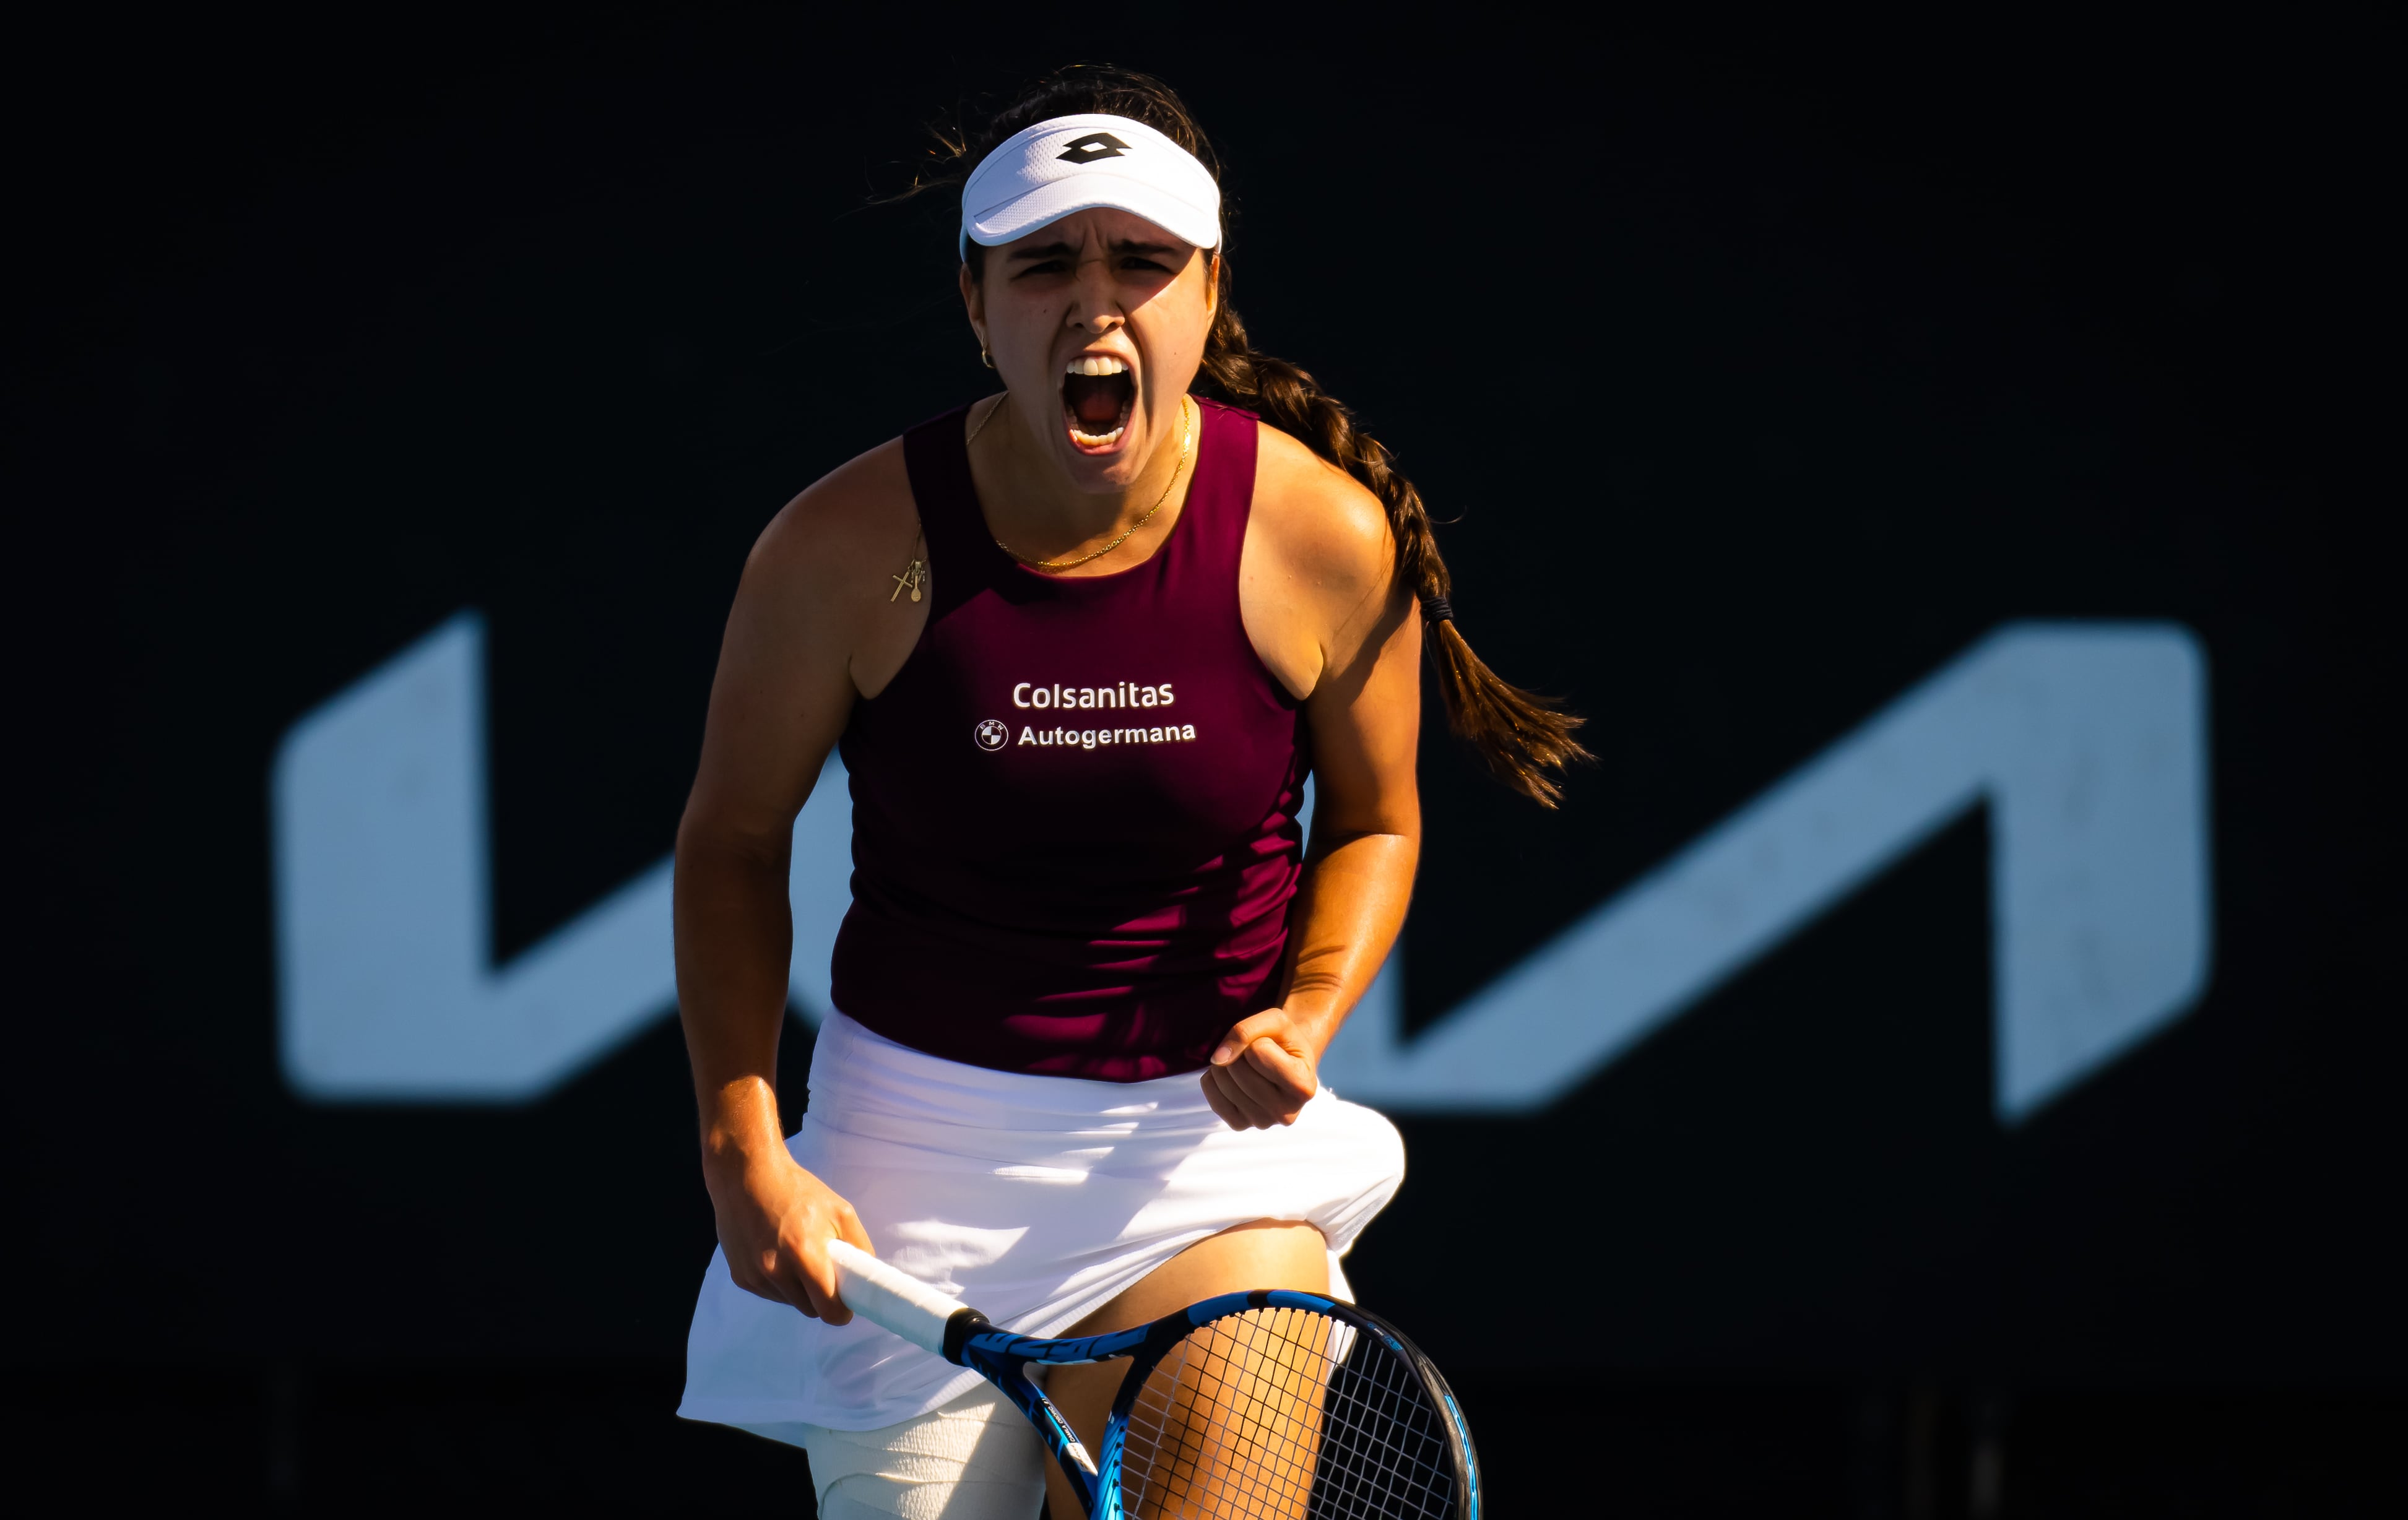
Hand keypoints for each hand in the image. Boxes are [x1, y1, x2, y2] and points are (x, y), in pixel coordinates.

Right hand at [705, 1146, 873, 1321]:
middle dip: (821, 1297)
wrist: (746, 1176)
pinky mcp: (740, 1278)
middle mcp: (774, 1270)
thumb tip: (865, 1279)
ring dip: (799, 1290)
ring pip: (790, 1302)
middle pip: (810, 1309)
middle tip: (824, 1269)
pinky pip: (771, 1294)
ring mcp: (754, 1277)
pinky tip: (777, 1254)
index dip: (842, 1310)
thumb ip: (859, 1248)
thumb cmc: (798, 1190)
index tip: (847, 1299)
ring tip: (797, 1255)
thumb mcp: (841, 1211)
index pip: (828, 1310)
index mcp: (803, 1253)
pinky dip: (780, 1283)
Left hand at [1202, 1008, 1320, 1130]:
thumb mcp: (1275, 1020)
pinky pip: (1211, 1096)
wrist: (1286, 1061)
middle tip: (1256, 1056)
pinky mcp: (1240, 1125)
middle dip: (1240, 1053)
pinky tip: (1232, 1078)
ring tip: (1246, 1066)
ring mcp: (1262, 1122)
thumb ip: (1246, 1030)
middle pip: (1237, 1069)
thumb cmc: (1284, 1041)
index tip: (1274, 1047)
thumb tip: (1218, 1060)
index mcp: (1303, 1086)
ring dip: (1227, 1064)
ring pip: (1223, 1081)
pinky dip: (1214, 1080)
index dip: (1259, 1041)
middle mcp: (1286, 1112)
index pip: (1258, 1052)